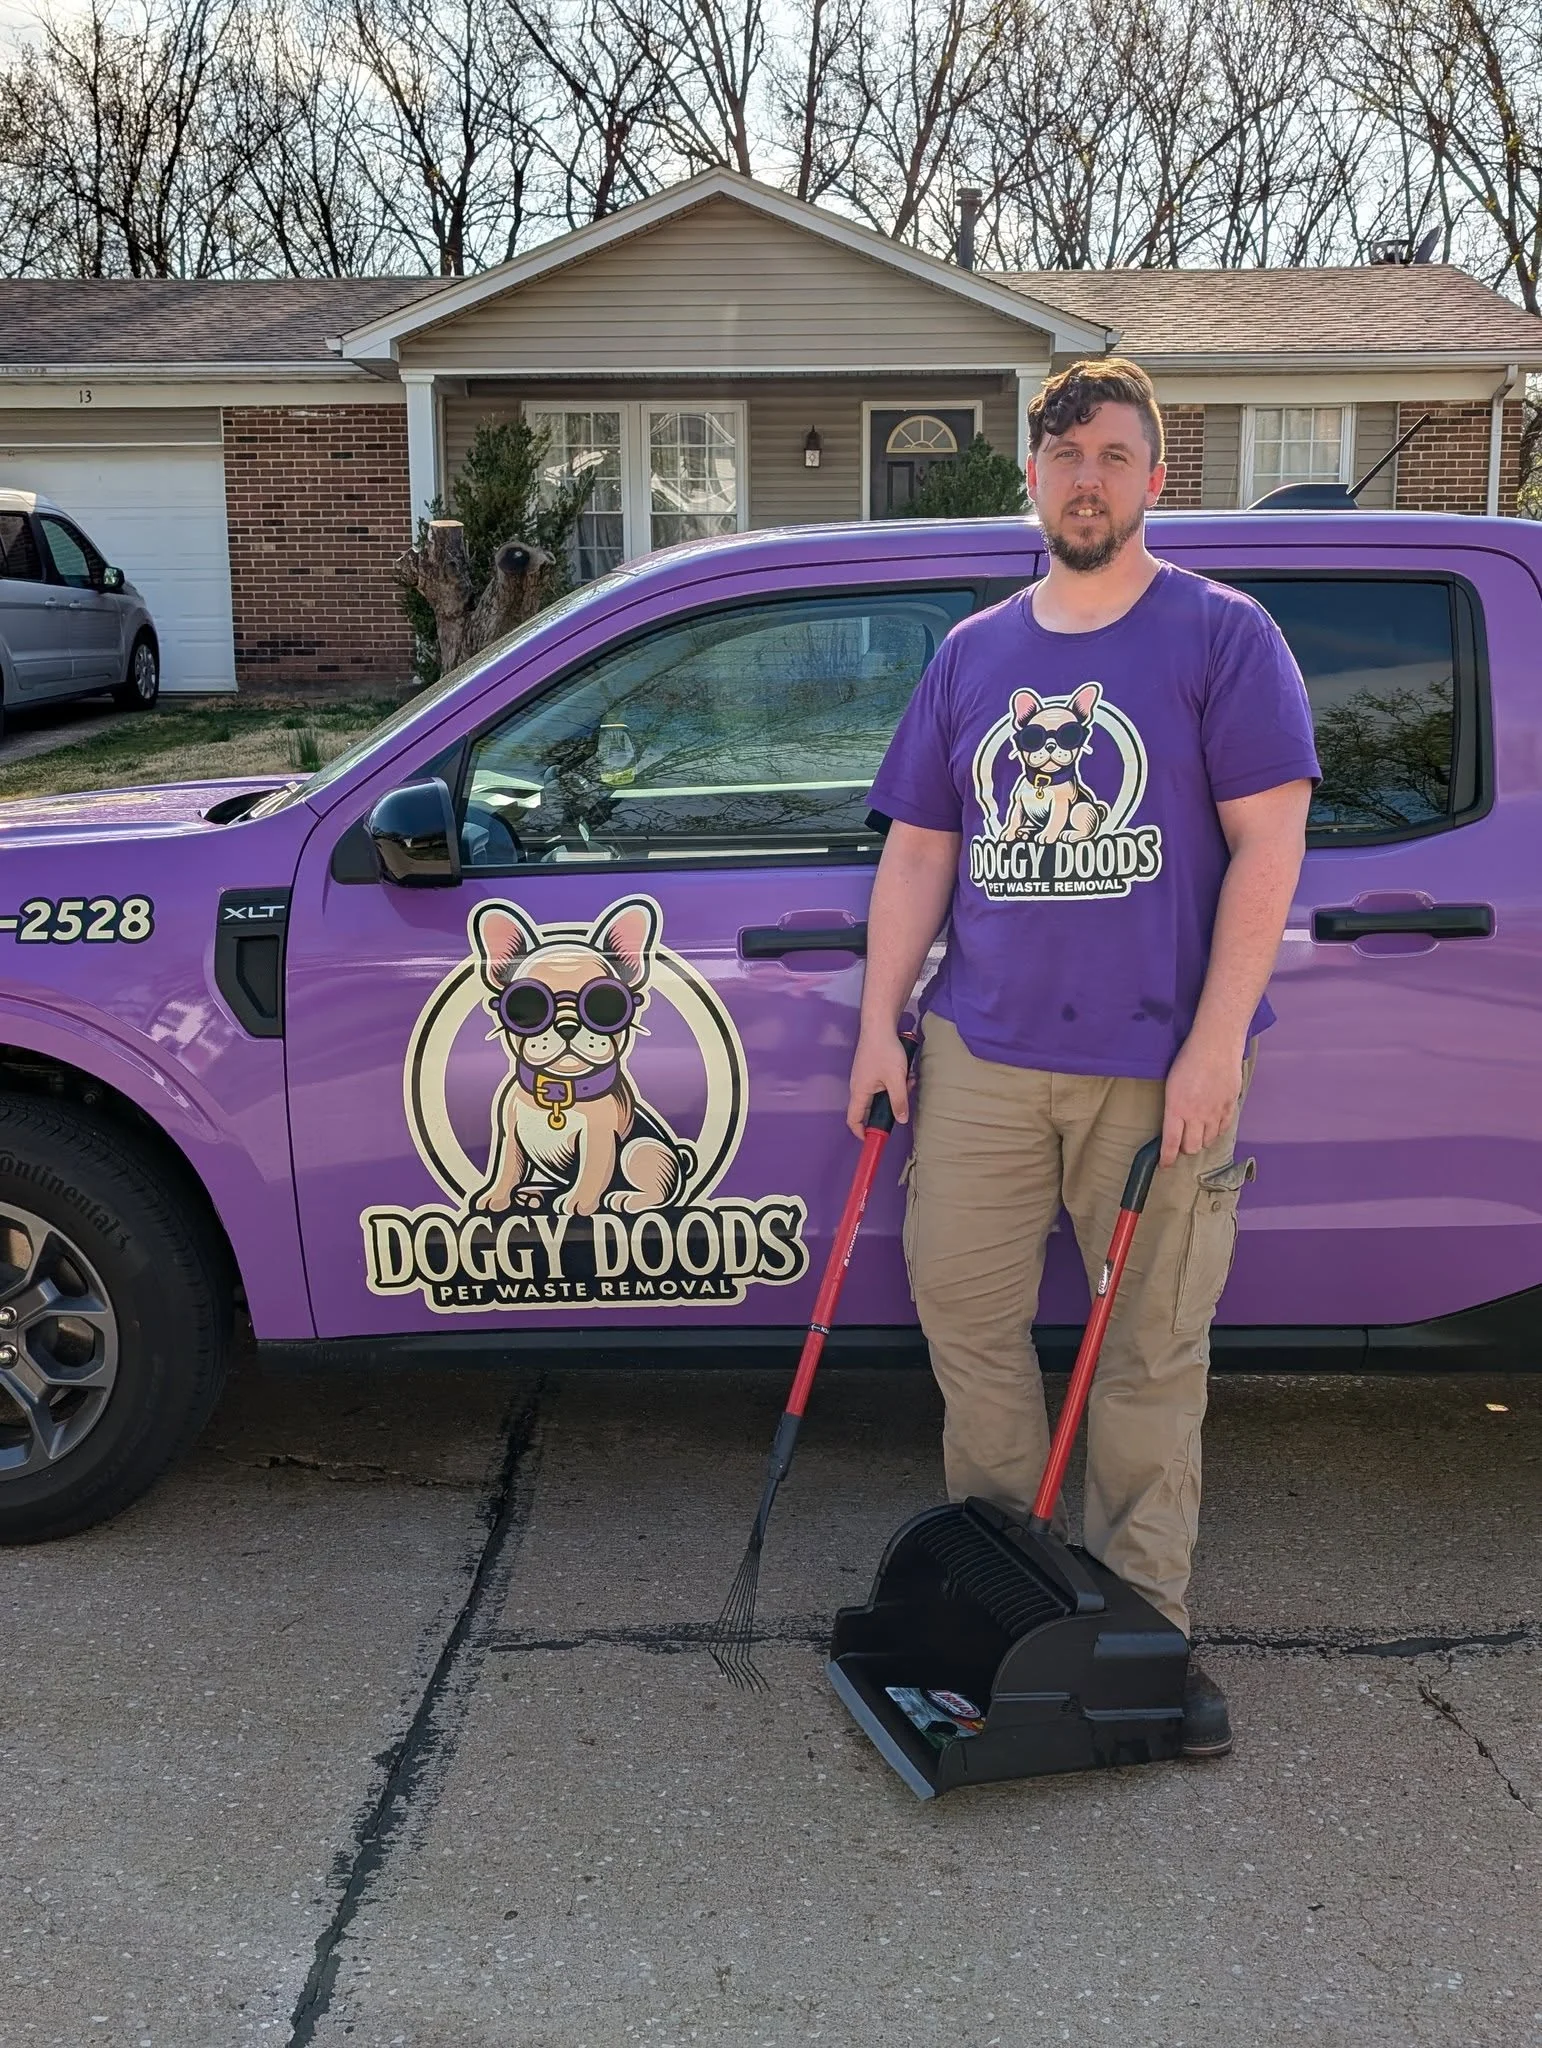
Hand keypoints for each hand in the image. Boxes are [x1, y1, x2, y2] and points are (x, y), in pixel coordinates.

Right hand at [846, 1028, 913, 1137]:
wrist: (879, 1025)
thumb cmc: (885, 1052)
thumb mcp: (896, 1079)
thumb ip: (899, 1101)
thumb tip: (901, 1120)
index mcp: (859, 1092)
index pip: (853, 1119)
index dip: (862, 1132)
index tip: (876, 1138)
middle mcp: (858, 1086)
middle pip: (869, 1108)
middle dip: (888, 1108)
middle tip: (903, 1103)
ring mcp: (864, 1077)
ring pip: (880, 1094)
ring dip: (895, 1092)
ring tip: (908, 1082)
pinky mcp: (871, 1068)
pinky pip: (882, 1083)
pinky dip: (894, 1082)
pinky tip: (905, 1073)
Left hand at [1161, 1033, 1242, 1166]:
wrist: (1215, 1044)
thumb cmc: (1188, 1059)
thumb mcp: (1172, 1085)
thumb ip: (1174, 1108)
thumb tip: (1175, 1125)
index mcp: (1177, 1109)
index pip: (1171, 1143)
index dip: (1167, 1158)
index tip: (1165, 1165)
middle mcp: (1196, 1115)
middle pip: (1191, 1147)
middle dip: (1185, 1148)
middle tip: (1182, 1141)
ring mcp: (1215, 1112)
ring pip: (1208, 1140)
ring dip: (1201, 1140)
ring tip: (1197, 1131)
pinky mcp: (1230, 1106)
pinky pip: (1224, 1129)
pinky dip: (1216, 1131)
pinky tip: (1212, 1124)